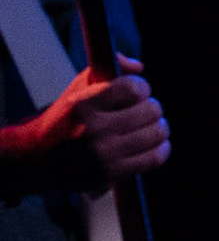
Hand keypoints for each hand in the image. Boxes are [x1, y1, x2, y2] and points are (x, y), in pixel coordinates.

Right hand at [0, 55, 170, 194]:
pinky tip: (154, 144)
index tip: (137, 93)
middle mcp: (94, 129)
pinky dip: (161, 149)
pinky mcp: (111, 173)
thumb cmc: (63, 119)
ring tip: (149, 127)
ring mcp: (104, 154)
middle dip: (150, 107)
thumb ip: (110, 68)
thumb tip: (140, 67)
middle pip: (151, 109)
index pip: (134, 87)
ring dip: (158, 127)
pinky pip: (154, 158)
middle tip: (142, 111)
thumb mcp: (78, 88)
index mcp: (85, 104)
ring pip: (157, 132)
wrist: (35, 159)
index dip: (142, 87)